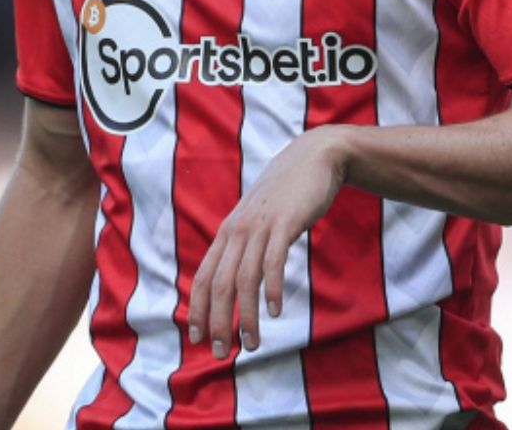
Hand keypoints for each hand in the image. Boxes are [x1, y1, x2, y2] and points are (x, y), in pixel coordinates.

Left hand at [187, 127, 348, 357]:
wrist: (314, 158)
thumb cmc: (285, 196)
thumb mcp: (257, 221)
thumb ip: (245, 245)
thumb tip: (236, 279)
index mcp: (227, 233)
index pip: (204, 277)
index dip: (198, 310)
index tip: (197, 339)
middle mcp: (237, 231)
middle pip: (220, 284)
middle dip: (218, 322)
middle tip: (223, 353)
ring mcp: (260, 226)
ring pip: (244, 278)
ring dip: (246, 316)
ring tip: (252, 344)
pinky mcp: (284, 222)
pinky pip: (273, 260)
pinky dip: (271, 288)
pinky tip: (275, 311)